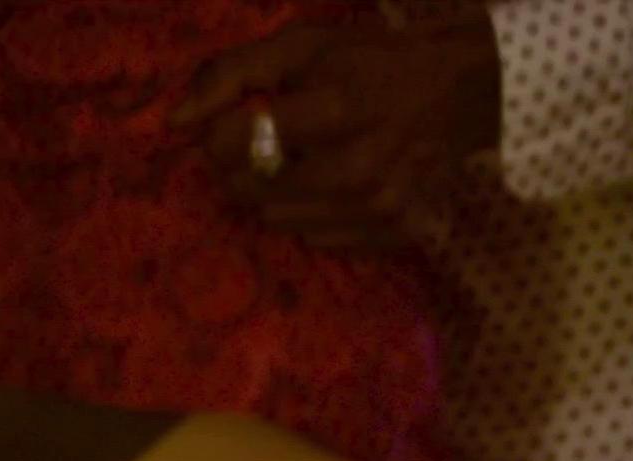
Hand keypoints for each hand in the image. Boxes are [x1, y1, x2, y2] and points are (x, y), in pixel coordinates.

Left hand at [167, 13, 501, 251]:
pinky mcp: (395, 233)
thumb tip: (174, 122)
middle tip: (267, 141)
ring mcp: (380, 208)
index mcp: (336, 109)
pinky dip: (314, 214)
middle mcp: (359, 169)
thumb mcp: (300, 47)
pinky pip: (318, 241)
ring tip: (307, 159)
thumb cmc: (369, 62)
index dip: (218, 131)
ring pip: (279, 219)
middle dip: (243, 165)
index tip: (233, 119)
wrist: (457, 92)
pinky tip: (336, 183)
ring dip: (277, 191)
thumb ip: (230, 74)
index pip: (235, 142)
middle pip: (252, 190)